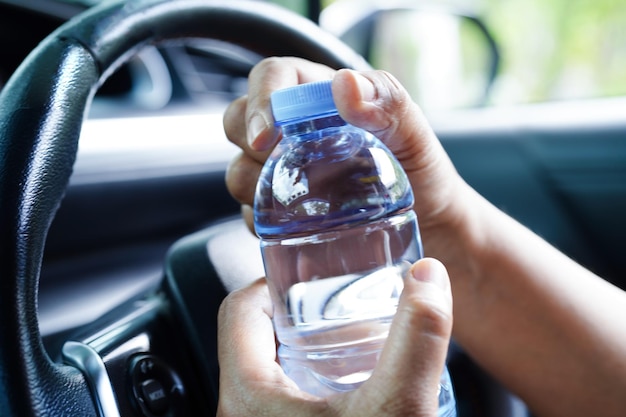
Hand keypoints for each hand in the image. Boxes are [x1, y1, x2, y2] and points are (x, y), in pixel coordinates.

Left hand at [216, 258, 452, 416]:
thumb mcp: (397, 409)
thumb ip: (416, 340)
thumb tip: (428, 277)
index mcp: (246, 394)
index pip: (238, 309)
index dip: (273, 282)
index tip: (310, 274)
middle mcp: (242, 412)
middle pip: (256, 337)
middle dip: (300, 315)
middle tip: (339, 304)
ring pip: (270, 370)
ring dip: (307, 349)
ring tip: (350, 339)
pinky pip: (283, 399)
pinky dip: (313, 381)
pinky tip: (353, 386)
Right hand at [224, 57, 476, 276]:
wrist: (429, 228)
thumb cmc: (424, 174)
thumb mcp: (416, 136)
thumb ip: (388, 103)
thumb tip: (345, 85)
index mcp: (322, 100)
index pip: (272, 77)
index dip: (260, 100)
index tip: (268, 136)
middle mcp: (296, 132)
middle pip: (240, 122)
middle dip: (249, 145)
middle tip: (280, 169)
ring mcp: (286, 172)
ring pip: (240, 170)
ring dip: (254, 188)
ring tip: (299, 204)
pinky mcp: (282, 209)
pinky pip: (252, 212)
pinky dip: (264, 222)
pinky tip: (298, 228)